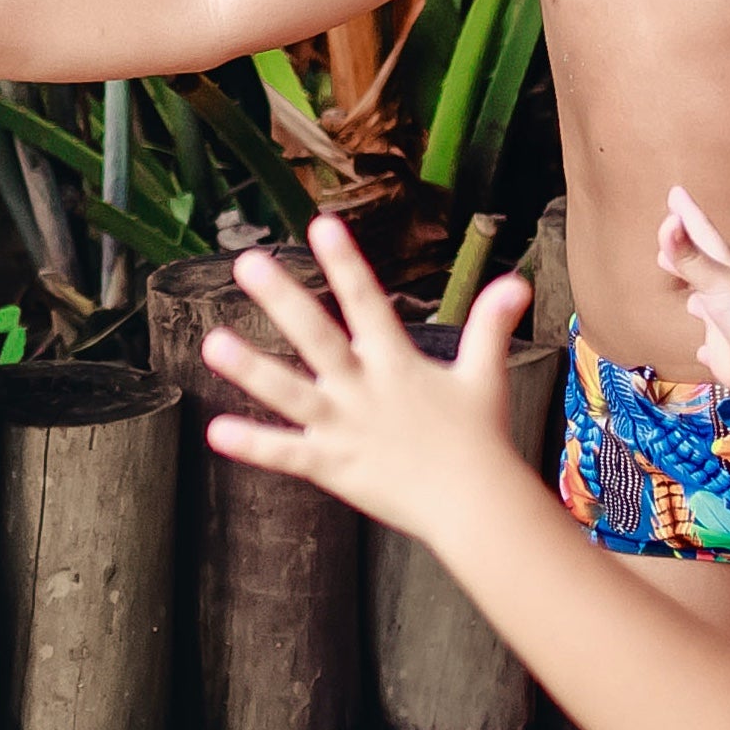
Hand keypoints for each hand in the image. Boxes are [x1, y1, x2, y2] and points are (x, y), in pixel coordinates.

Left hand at [201, 216, 535, 538]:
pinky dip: (255, 445)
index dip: (345, 263)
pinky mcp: (334, 467)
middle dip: (283, 299)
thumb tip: (517, 281)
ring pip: (291, 393)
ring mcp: (346, 429)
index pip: (367, 301)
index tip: (321, 223)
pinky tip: (217, 432)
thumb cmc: (481, 440)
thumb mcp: (484, 376)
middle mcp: (365, 389)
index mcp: (397, 362)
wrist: (477, 506)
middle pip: (318, 337)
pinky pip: (289, 455)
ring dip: (252, 369)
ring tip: (212, 342)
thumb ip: (490, 327)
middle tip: (247, 262)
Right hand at [658, 181, 729, 398]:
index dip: (688, 216)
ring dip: (697, 300)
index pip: (703, 237)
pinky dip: (706, 348)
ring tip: (687, 295)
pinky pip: (714, 349)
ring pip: (709, 309)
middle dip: (686, 254)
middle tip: (672, 238)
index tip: (677, 194)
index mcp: (725, 273)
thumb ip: (688, 255)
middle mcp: (726, 296)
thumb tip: (667, 222)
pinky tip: (704, 349)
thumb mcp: (715, 279)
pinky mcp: (728, 356)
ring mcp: (727, 326)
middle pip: (703, 269)